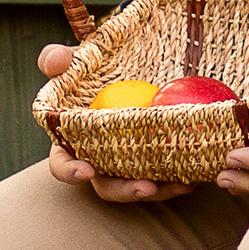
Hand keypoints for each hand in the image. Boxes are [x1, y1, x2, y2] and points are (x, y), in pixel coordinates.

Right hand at [37, 38, 167, 205]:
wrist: (139, 70)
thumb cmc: (98, 70)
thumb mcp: (79, 61)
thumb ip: (60, 59)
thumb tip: (52, 64)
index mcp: (74, 142)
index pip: (62, 163)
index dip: (70, 171)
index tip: (87, 170)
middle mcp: (100, 161)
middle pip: (107, 186)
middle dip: (126, 190)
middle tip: (147, 187)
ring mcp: (129, 166)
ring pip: (140, 187)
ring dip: (161, 190)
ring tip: (181, 183)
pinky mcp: (154, 164)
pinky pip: (167, 179)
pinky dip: (180, 180)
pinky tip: (195, 175)